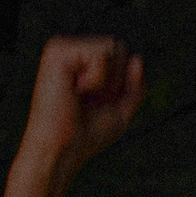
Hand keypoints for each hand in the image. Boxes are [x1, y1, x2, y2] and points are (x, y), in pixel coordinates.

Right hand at [18, 36, 145, 184]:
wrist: (63, 149)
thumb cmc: (86, 135)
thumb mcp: (120, 111)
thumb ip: (134, 86)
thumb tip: (138, 58)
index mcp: (81, 61)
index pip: (121, 54)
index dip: (121, 82)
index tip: (97, 102)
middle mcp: (70, 50)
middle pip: (118, 46)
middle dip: (116, 79)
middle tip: (90, 99)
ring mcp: (62, 48)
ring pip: (112, 47)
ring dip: (106, 80)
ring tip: (81, 94)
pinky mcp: (58, 51)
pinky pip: (101, 54)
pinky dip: (97, 78)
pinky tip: (76, 89)